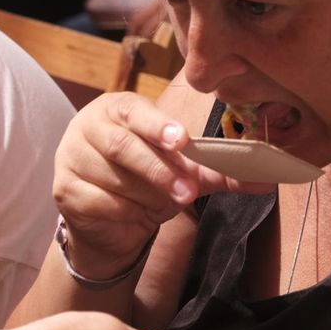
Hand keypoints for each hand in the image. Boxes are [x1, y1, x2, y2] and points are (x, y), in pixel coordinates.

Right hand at [52, 93, 267, 277]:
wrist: (109, 221)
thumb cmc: (148, 182)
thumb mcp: (184, 172)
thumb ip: (218, 172)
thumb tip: (268, 180)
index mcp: (118, 108)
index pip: (135, 111)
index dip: (158, 125)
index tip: (181, 141)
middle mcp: (88, 126)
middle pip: (122, 146)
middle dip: (159, 172)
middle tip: (186, 194)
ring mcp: (70, 157)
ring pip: (114, 179)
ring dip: (144, 198)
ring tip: (156, 206)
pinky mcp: (62, 190)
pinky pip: (100, 203)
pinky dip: (124, 214)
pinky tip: (131, 216)